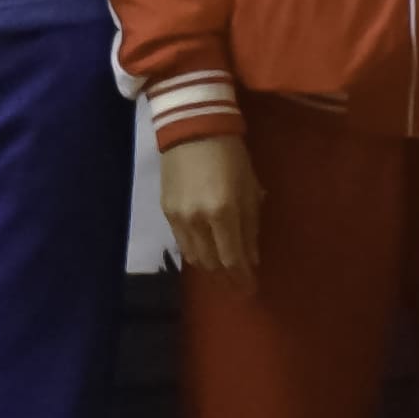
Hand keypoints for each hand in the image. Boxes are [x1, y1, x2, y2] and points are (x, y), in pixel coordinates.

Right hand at [160, 130, 262, 282]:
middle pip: (212, 264)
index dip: (242, 278)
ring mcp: (178, 217)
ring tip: (223, 275)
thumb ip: (251, 226)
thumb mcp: (250, 188)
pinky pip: (182, 243)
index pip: (233, 259)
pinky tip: (206, 255)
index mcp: (223, 213)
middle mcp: (198, 220)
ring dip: (210, 270)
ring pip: (194, 257)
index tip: (251, 289)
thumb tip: (251, 257)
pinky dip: (196, 254)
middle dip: (226, 280)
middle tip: (238, 288)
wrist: (193, 128)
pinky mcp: (166, 211)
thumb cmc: (231, 155)